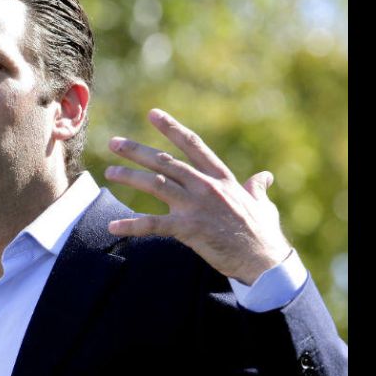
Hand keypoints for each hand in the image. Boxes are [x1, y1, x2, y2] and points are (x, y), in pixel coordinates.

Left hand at [104, 108, 291, 285]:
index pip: (193, 145)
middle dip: (137, 151)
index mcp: (221, 178)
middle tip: (114, 142)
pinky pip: (153, 224)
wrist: (264, 262)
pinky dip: (132, 224)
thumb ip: (257, 188)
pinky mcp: (189, 228)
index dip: (171, 128)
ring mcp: (196, 206)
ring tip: (109, 171)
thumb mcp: (262, 204)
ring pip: (156, 184)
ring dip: (130, 176)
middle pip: (166, 161)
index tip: (152, 114)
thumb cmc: (263, 235)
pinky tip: (113, 226)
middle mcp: (206, 186)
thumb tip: (265, 177)